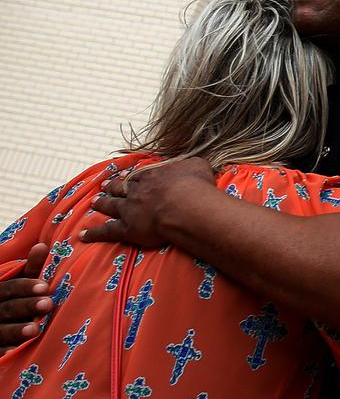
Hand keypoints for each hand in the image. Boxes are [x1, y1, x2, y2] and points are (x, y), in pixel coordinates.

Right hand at [0, 243, 51, 351]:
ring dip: (16, 330)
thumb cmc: (13, 301)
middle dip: (26, 306)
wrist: (0, 323)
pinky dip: (2, 351)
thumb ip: (30, 269)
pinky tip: (14, 351)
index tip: (44, 287)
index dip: (26, 287)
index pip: (9, 288)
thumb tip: (42, 246)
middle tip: (47, 305)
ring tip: (35, 330)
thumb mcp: (18, 284)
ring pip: (0, 330)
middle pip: (6, 308)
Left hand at [82, 157, 215, 247]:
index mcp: (153, 176)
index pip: (139, 175)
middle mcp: (137, 191)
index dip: (132, 176)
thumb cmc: (194, 186)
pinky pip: (107, 231)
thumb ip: (190, 164)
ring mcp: (130, 209)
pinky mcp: (127, 228)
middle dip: (113, 186)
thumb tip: (190, 164)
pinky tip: (83, 235)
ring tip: (94, 202)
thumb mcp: (197, 165)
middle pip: (121, 188)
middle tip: (104, 185)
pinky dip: (94, 233)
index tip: (126, 175)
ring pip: (111, 205)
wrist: (184, 206)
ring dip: (102, 203)